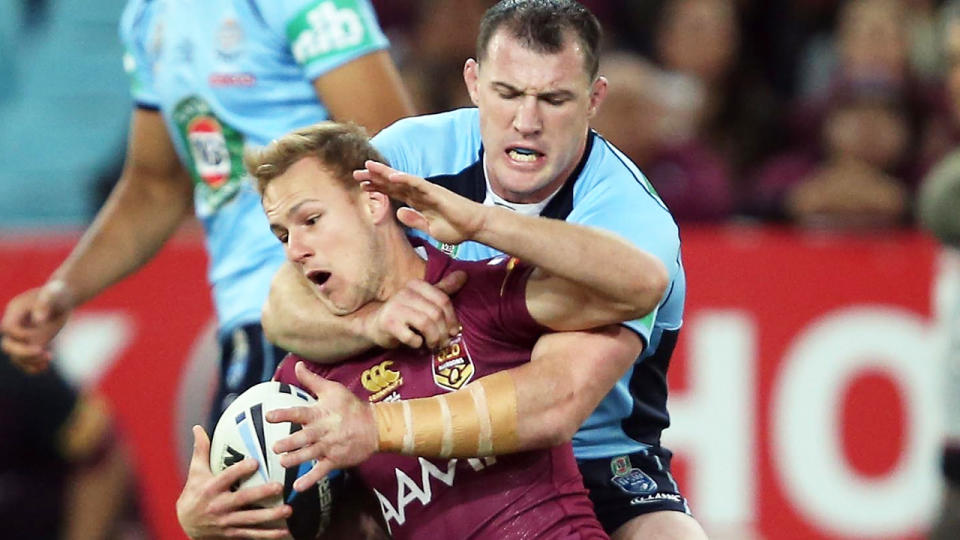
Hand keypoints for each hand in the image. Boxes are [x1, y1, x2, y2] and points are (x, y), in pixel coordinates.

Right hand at [0, 281, 73, 372]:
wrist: (63, 298)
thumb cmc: (58, 293)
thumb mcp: (54, 293)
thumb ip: (45, 303)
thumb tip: (38, 321)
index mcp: (15, 310)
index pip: (8, 328)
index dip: (20, 334)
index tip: (39, 332)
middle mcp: (16, 325)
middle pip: (8, 345)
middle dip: (23, 352)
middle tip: (43, 352)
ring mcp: (22, 336)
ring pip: (15, 356)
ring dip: (29, 362)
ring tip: (48, 358)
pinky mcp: (31, 343)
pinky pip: (25, 360)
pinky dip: (32, 367)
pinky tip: (44, 367)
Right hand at [177, 426, 291, 538]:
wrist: (186, 524)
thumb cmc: (194, 493)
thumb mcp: (196, 472)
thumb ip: (201, 450)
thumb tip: (198, 427)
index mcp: (210, 488)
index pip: (227, 477)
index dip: (240, 470)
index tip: (255, 462)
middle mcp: (218, 505)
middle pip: (242, 499)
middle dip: (261, 494)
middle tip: (279, 487)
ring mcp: (226, 521)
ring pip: (250, 519)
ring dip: (270, 516)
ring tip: (288, 510)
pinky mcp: (232, 533)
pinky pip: (252, 534)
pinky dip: (268, 535)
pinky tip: (283, 532)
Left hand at [267, 362, 377, 491]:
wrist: (375, 427)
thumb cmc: (351, 407)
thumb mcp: (333, 389)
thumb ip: (312, 380)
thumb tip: (298, 364)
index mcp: (320, 413)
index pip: (299, 413)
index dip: (284, 414)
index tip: (269, 416)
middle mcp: (324, 431)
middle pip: (304, 437)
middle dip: (290, 443)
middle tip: (275, 446)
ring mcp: (330, 447)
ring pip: (311, 454)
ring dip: (296, 459)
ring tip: (283, 462)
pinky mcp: (336, 460)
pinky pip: (321, 471)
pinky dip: (310, 480)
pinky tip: (297, 487)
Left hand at [354, 160, 486, 244]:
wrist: (475, 227)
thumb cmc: (456, 228)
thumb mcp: (429, 229)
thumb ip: (414, 220)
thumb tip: (399, 212)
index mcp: (418, 203)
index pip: (393, 193)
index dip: (378, 188)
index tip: (362, 185)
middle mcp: (420, 194)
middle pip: (393, 184)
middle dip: (375, 178)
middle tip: (356, 173)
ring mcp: (427, 191)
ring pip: (401, 180)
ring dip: (384, 173)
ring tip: (368, 167)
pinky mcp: (435, 192)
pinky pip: (417, 184)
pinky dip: (404, 179)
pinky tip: (391, 175)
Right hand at [361, 270, 466, 348]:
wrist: (373, 325)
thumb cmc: (403, 314)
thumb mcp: (423, 300)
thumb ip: (443, 289)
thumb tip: (464, 274)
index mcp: (416, 285)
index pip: (443, 300)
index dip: (452, 319)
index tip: (453, 332)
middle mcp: (405, 292)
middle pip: (436, 313)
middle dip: (443, 332)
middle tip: (443, 343)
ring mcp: (395, 307)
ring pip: (426, 324)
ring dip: (433, 339)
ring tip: (433, 346)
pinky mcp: (388, 324)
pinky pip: (412, 337)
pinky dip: (418, 344)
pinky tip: (417, 344)